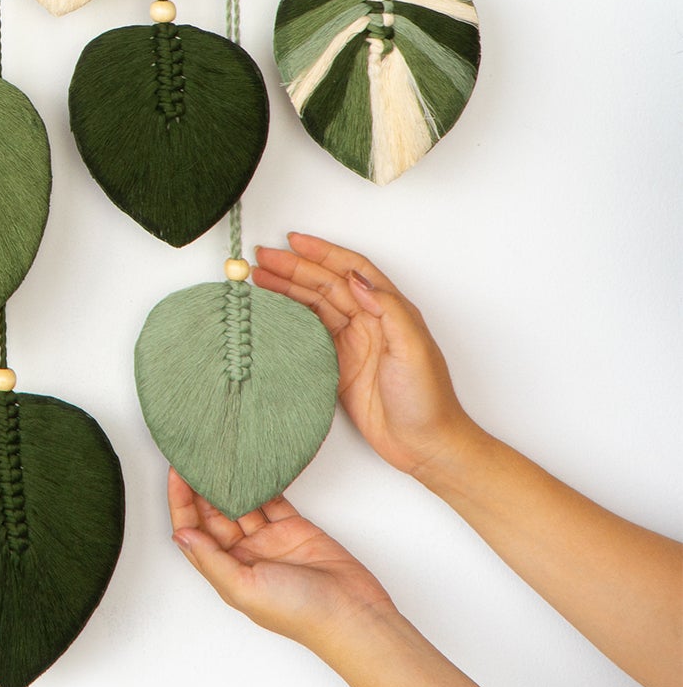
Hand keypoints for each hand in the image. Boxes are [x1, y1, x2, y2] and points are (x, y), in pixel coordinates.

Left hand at [168, 469, 394, 647]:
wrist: (351, 613)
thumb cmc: (298, 613)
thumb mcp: (244, 588)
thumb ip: (211, 560)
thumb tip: (181, 535)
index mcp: (226, 571)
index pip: (193, 531)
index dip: (180, 503)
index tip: (176, 473)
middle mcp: (244, 554)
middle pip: (213, 514)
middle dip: (200, 486)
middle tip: (194, 456)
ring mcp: (268, 540)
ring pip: (241, 503)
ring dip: (229, 481)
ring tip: (217, 454)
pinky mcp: (293, 528)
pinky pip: (271, 500)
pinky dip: (261, 483)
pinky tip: (250, 465)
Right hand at [250, 234, 473, 480]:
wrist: (424, 445)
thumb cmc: (427, 399)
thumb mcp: (413, 347)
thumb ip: (387, 308)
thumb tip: (355, 278)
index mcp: (389, 310)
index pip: (351, 270)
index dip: (322, 253)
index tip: (293, 241)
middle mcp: (370, 322)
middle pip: (326, 284)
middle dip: (294, 268)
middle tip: (261, 259)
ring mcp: (352, 343)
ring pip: (314, 306)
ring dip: (287, 290)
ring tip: (258, 278)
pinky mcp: (338, 366)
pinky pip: (309, 335)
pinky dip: (289, 320)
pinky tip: (272, 313)